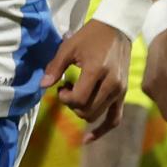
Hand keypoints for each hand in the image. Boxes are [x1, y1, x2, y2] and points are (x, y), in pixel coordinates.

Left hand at [41, 19, 131, 142]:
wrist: (117, 28)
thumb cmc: (91, 36)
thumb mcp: (69, 47)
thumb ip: (55, 67)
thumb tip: (42, 86)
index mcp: (97, 70)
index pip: (78, 99)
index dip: (64, 98)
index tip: (61, 87)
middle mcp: (111, 83)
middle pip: (87, 110)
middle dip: (72, 105)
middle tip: (68, 90)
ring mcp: (120, 90)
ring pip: (97, 115)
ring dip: (82, 110)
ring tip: (79, 95)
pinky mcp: (124, 93)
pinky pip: (115, 119)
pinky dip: (102, 130)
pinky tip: (88, 138)